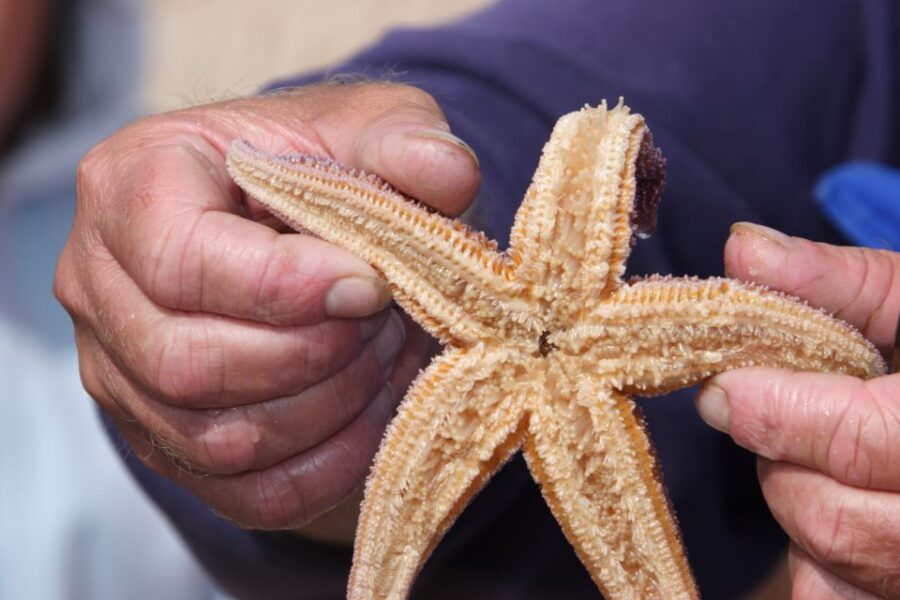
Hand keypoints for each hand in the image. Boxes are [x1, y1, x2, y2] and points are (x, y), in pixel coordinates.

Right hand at [54, 82, 480, 536]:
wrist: (291, 228)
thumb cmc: (318, 168)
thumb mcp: (366, 127)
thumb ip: (404, 139)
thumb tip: (449, 174)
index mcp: (129, 184)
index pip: (184, 260)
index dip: (287, 287)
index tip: (372, 285)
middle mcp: (100, 285)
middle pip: (189, 363)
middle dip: (314, 355)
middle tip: (383, 323)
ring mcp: (122, 372)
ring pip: (217, 439)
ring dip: (328, 411)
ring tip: (381, 358)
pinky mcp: (162, 437)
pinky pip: (240, 491)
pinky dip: (324, 467)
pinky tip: (371, 416)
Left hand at [697, 222, 899, 597]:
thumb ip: (838, 281)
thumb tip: (741, 249)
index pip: (866, 441)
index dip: (781, 416)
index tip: (724, 390)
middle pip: (834, 519)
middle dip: (785, 461)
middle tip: (788, 415)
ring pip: (834, 565)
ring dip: (804, 502)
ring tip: (831, 453)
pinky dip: (823, 564)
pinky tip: (846, 505)